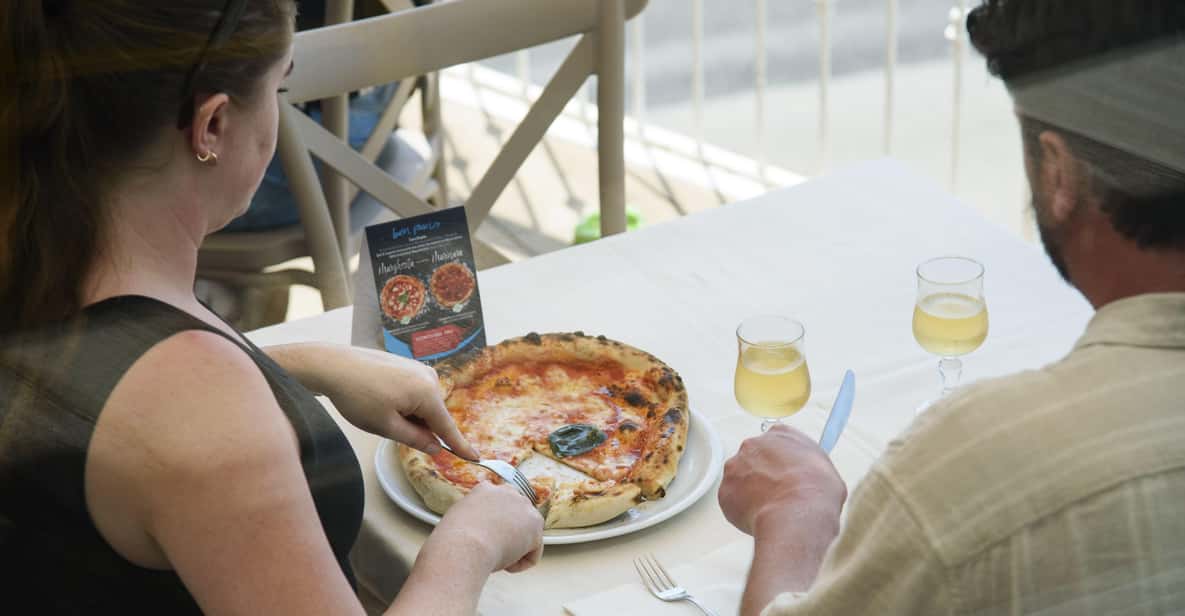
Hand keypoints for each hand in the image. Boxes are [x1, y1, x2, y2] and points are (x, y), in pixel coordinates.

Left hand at [274, 344, 479, 458]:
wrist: (334, 366)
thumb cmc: (358, 396)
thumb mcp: (386, 426)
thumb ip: (415, 439)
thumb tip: (436, 447)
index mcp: (428, 393)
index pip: (447, 427)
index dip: (460, 446)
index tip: (476, 458)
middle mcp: (430, 377)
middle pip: (433, 415)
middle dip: (419, 428)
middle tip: (388, 426)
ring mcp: (419, 368)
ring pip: (422, 404)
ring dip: (409, 415)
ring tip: (379, 410)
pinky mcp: (408, 365)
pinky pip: (415, 392)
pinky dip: (404, 403)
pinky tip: (382, 400)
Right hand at [434, 482, 544, 572]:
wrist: (463, 546)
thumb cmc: (452, 540)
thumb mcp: (456, 518)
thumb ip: (472, 515)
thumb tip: (476, 526)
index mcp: (485, 489)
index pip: (497, 504)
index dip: (492, 525)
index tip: (484, 538)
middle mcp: (507, 492)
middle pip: (515, 516)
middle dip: (508, 534)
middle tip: (492, 550)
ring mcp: (523, 507)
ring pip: (526, 534)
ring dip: (514, 549)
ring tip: (496, 558)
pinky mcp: (535, 526)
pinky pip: (532, 552)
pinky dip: (520, 564)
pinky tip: (505, 566)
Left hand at [718, 425, 846, 536]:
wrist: (797, 515)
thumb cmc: (818, 493)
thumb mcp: (825, 468)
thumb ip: (808, 463)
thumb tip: (805, 472)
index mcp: (780, 434)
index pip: (777, 442)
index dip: (782, 461)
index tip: (787, 474)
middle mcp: (753, 444)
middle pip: (754, 459)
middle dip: (763, 475)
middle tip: (778, 495)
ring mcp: (735, 467)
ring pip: (740, 479)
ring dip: (750, 492)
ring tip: (770, 510)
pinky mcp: (724, 491)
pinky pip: (731, 501)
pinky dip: (742, 510)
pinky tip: (760, 518)